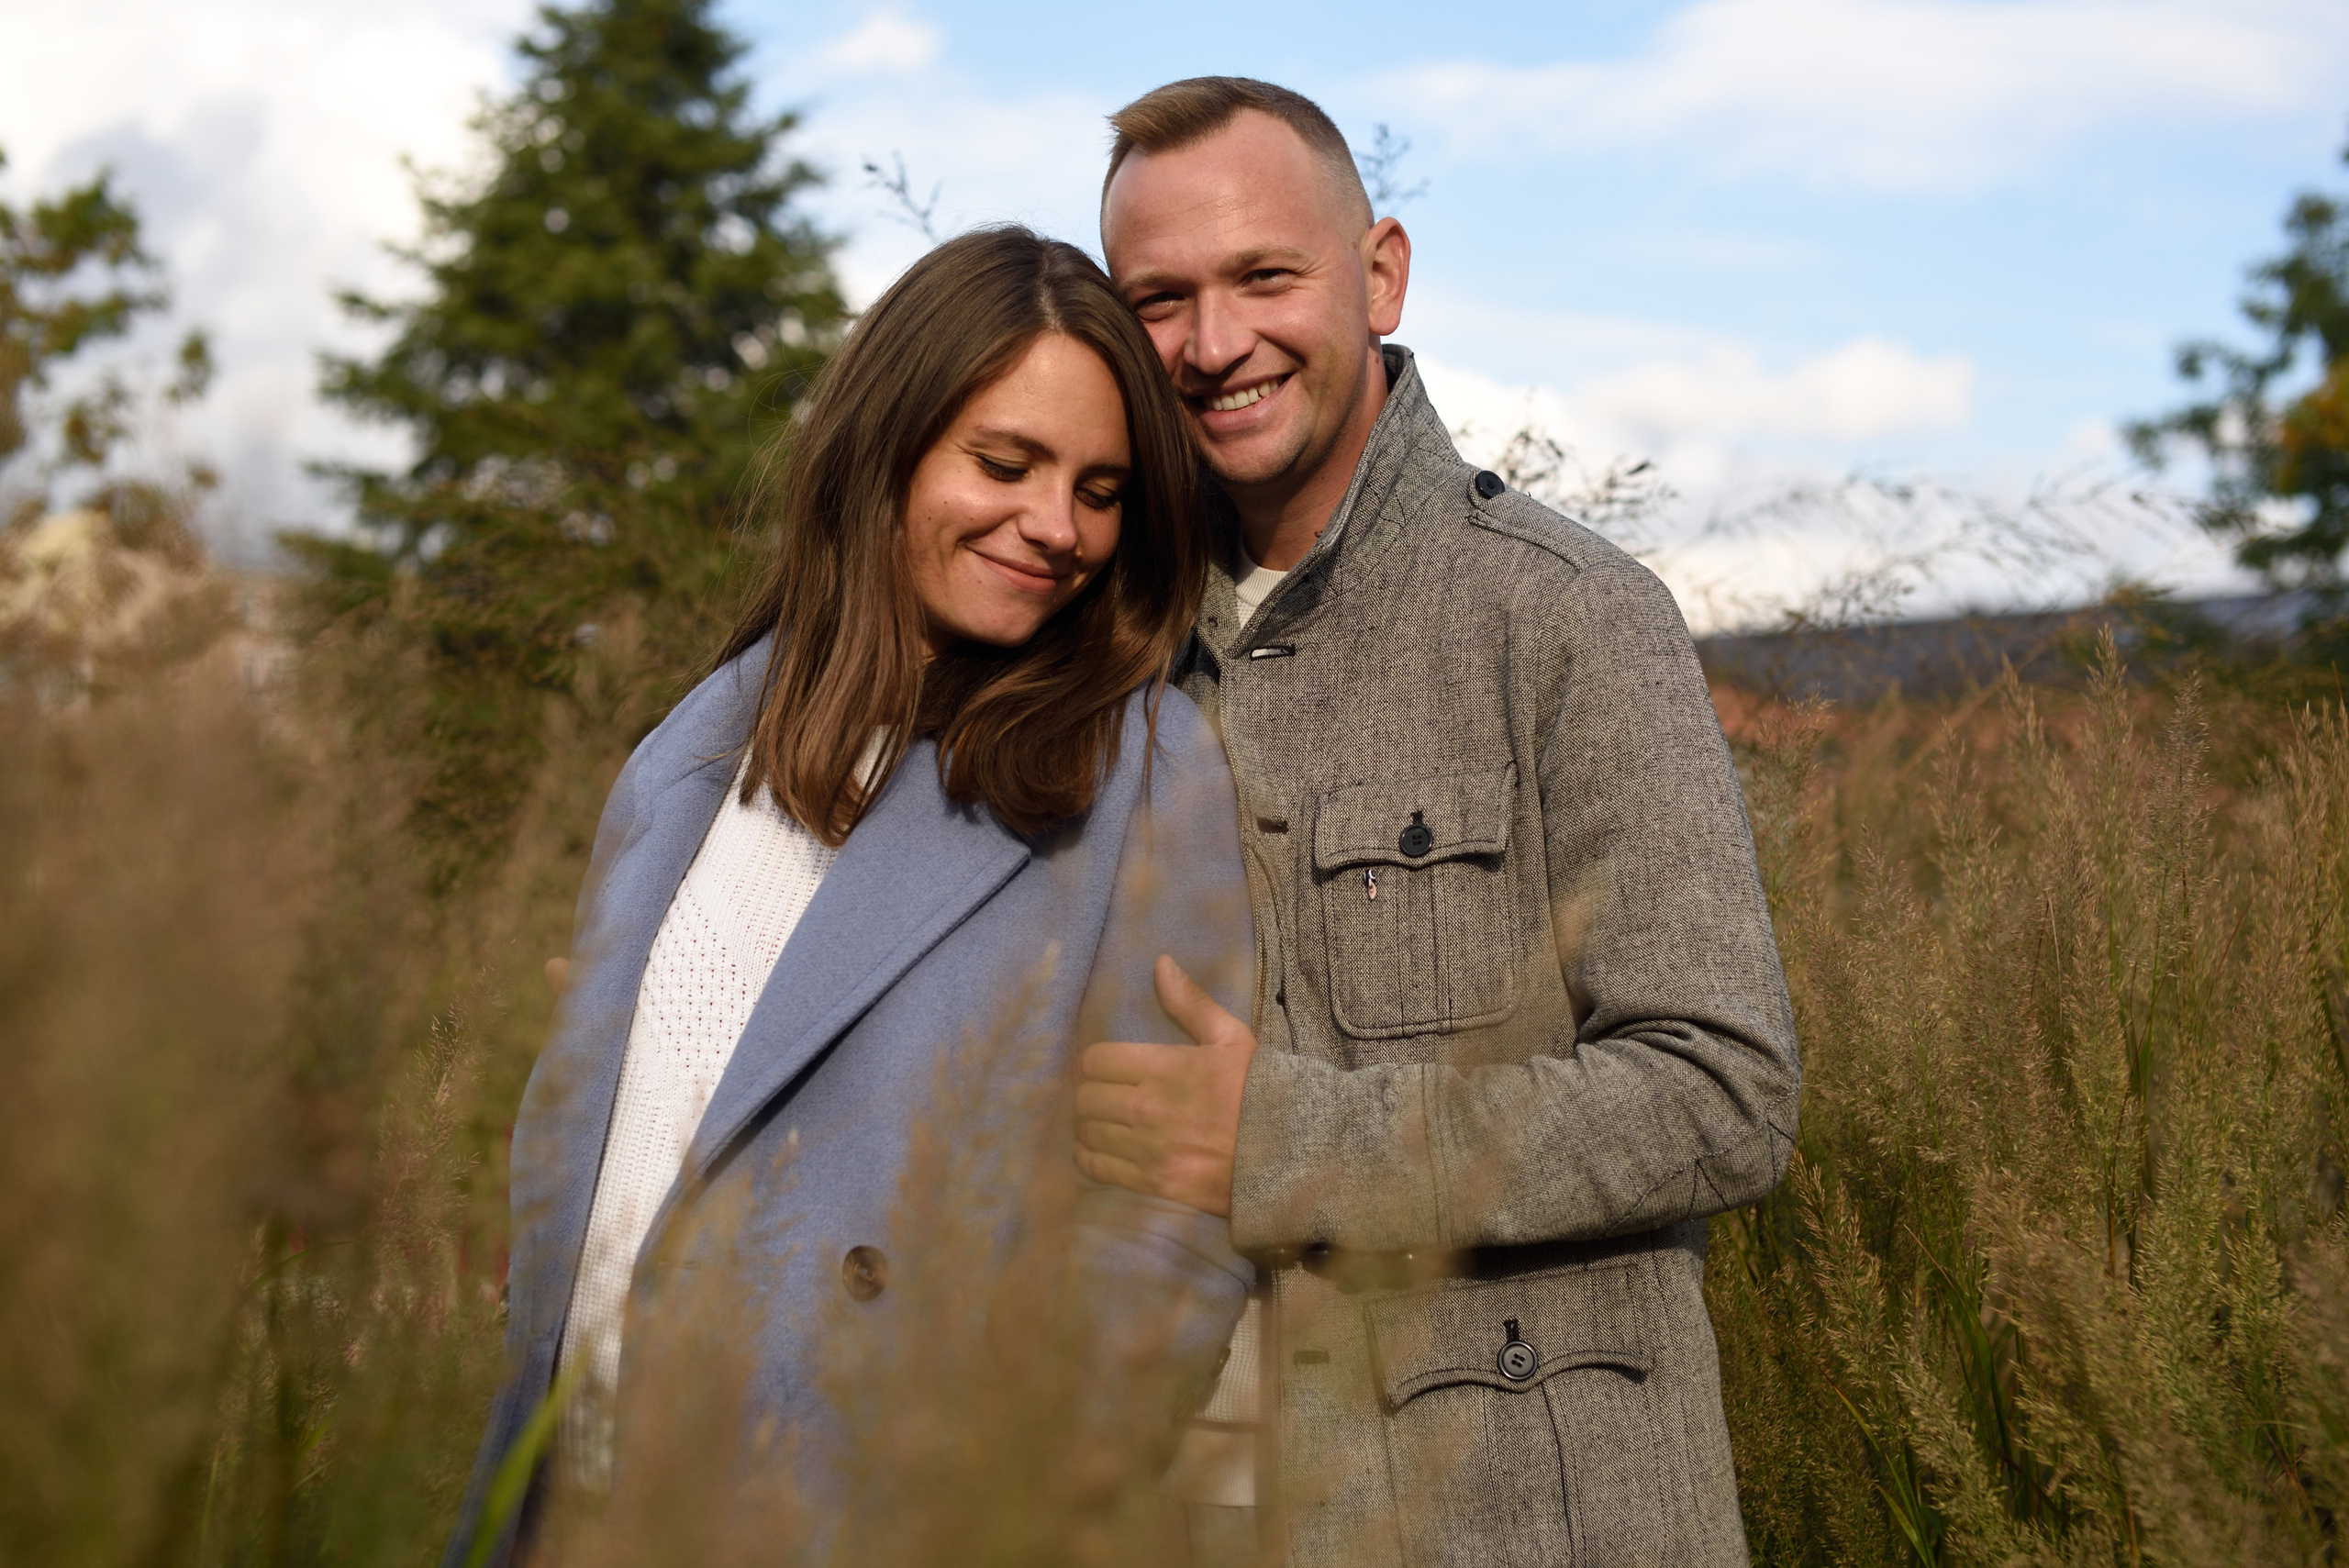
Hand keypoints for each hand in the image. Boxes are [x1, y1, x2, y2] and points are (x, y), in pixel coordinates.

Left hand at [1074, 956, 1257, 1216]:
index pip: (1096, 1061)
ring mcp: (1149, 1149)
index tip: (1105, 1068)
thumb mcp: (1232, 1039)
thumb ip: (1191, 1003)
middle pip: (1085, 1098)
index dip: (1096, 1063)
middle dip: (1090, 1094)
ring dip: (1089, 1127)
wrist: (1293, 1153)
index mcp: (1165, 1067)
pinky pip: (1098, 1168)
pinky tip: (1102, 1151)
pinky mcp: (1153, 1183)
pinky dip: (1091, 1158)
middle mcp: (1148, 1107)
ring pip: (1087, 1133)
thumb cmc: (1262, 1091)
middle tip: (1103, 1097)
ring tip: (1103, 1124)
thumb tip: (1160, 963)